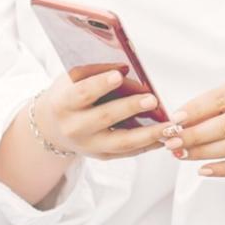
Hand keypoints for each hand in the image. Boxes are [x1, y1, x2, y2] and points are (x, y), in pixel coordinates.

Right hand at [33, 65, 169, 160]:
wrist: (53, 127)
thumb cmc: (69, 95)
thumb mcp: (73, 79)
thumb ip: (96, 71)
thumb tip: (127, 68)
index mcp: (64, 103)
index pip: (82, 93)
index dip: (100, 84)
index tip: (118, 75)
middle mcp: (74, 127)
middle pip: (105, 118)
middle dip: (130, 108)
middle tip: (152, 99)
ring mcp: (89, 145)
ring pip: (121, 142)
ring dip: (149, 134)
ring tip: (170, 125)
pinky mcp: (102, 156)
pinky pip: (129, 152)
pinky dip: (149, 144)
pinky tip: (166, 135)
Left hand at [162, 73, 224, 178]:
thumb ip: (204, 110)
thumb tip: (175, 126)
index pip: (218, 99)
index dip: (194, 111)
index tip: (173, 121)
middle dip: (194, 136)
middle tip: (171, 143)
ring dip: (203, 153)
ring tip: (181, 154)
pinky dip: (222, 170)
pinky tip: (203, 169)